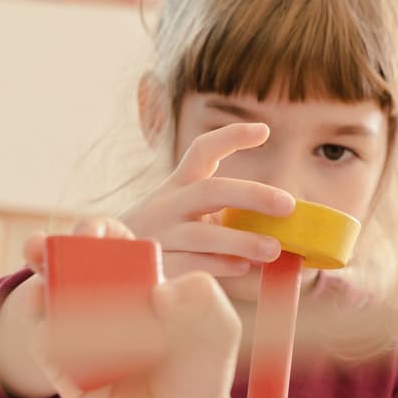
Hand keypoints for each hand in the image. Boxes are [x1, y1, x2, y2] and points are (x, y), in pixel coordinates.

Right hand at [21, 218, 245, 397]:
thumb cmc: (203, 371)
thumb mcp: (219, 328)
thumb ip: (204, 297)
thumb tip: (160, 290)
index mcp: (136, 280)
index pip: (108, 243)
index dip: (96, 230)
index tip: (94, 233)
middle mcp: (102, 302)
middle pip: (65, 264)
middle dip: (48, 249)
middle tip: (42, 247)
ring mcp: (80, 335)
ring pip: (47, 302)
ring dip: (38, 288)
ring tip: (43, 287)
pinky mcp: (66, 371)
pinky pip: (46, 346)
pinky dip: (45, 334)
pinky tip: (53, 328)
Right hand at [120, 122, 295, 280]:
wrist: (109, 267)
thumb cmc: (164, 238)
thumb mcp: (185, 214)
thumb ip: (224, 214)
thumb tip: (279, 224)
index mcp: (177, 186)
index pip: (202, 151)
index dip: (231, 137)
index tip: (264, 130)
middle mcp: (166, 205)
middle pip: (211, 191)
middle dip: (252, 195)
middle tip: (288, 204)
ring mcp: (159, 235)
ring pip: (202, 234)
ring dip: (241, 240)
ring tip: (273, 249)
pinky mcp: (156, 266)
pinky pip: (190, 265)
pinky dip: (219, 265)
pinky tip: (241, 267)